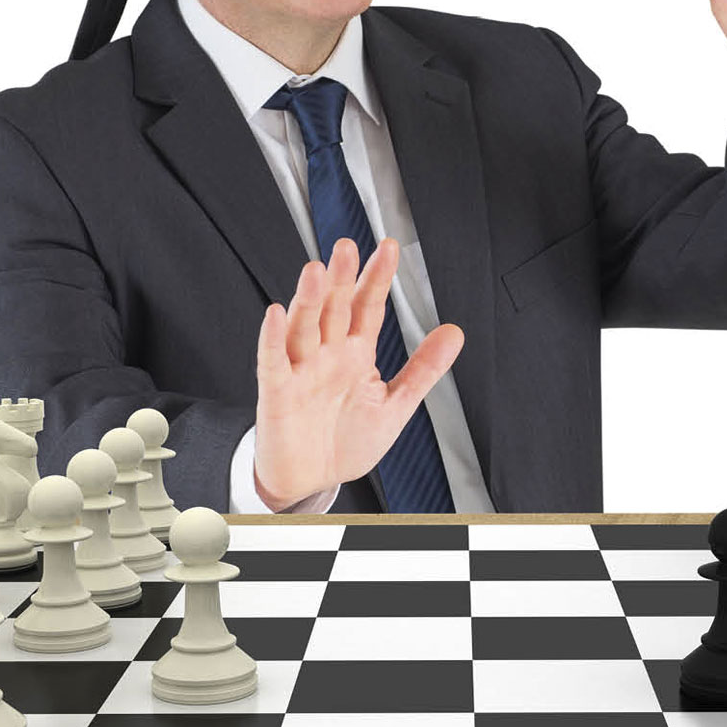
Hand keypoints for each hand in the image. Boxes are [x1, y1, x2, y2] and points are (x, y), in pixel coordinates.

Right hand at [252, 236, 464, 509]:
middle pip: (333, 308)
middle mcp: (326, 355)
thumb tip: (454, 332)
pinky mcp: (277, 393)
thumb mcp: (396, 405)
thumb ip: (423, 369)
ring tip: (316, 271)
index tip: (389, 248)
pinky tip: (276, 315)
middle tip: (347, 246)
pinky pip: (272, 362)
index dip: (376, 278)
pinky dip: (272, 339)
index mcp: (355, 354)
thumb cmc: (346, 441)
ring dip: (308, 299)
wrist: (312, 480)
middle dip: (340, 277)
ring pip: (303, 327)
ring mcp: (300, 371)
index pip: (366, 307)